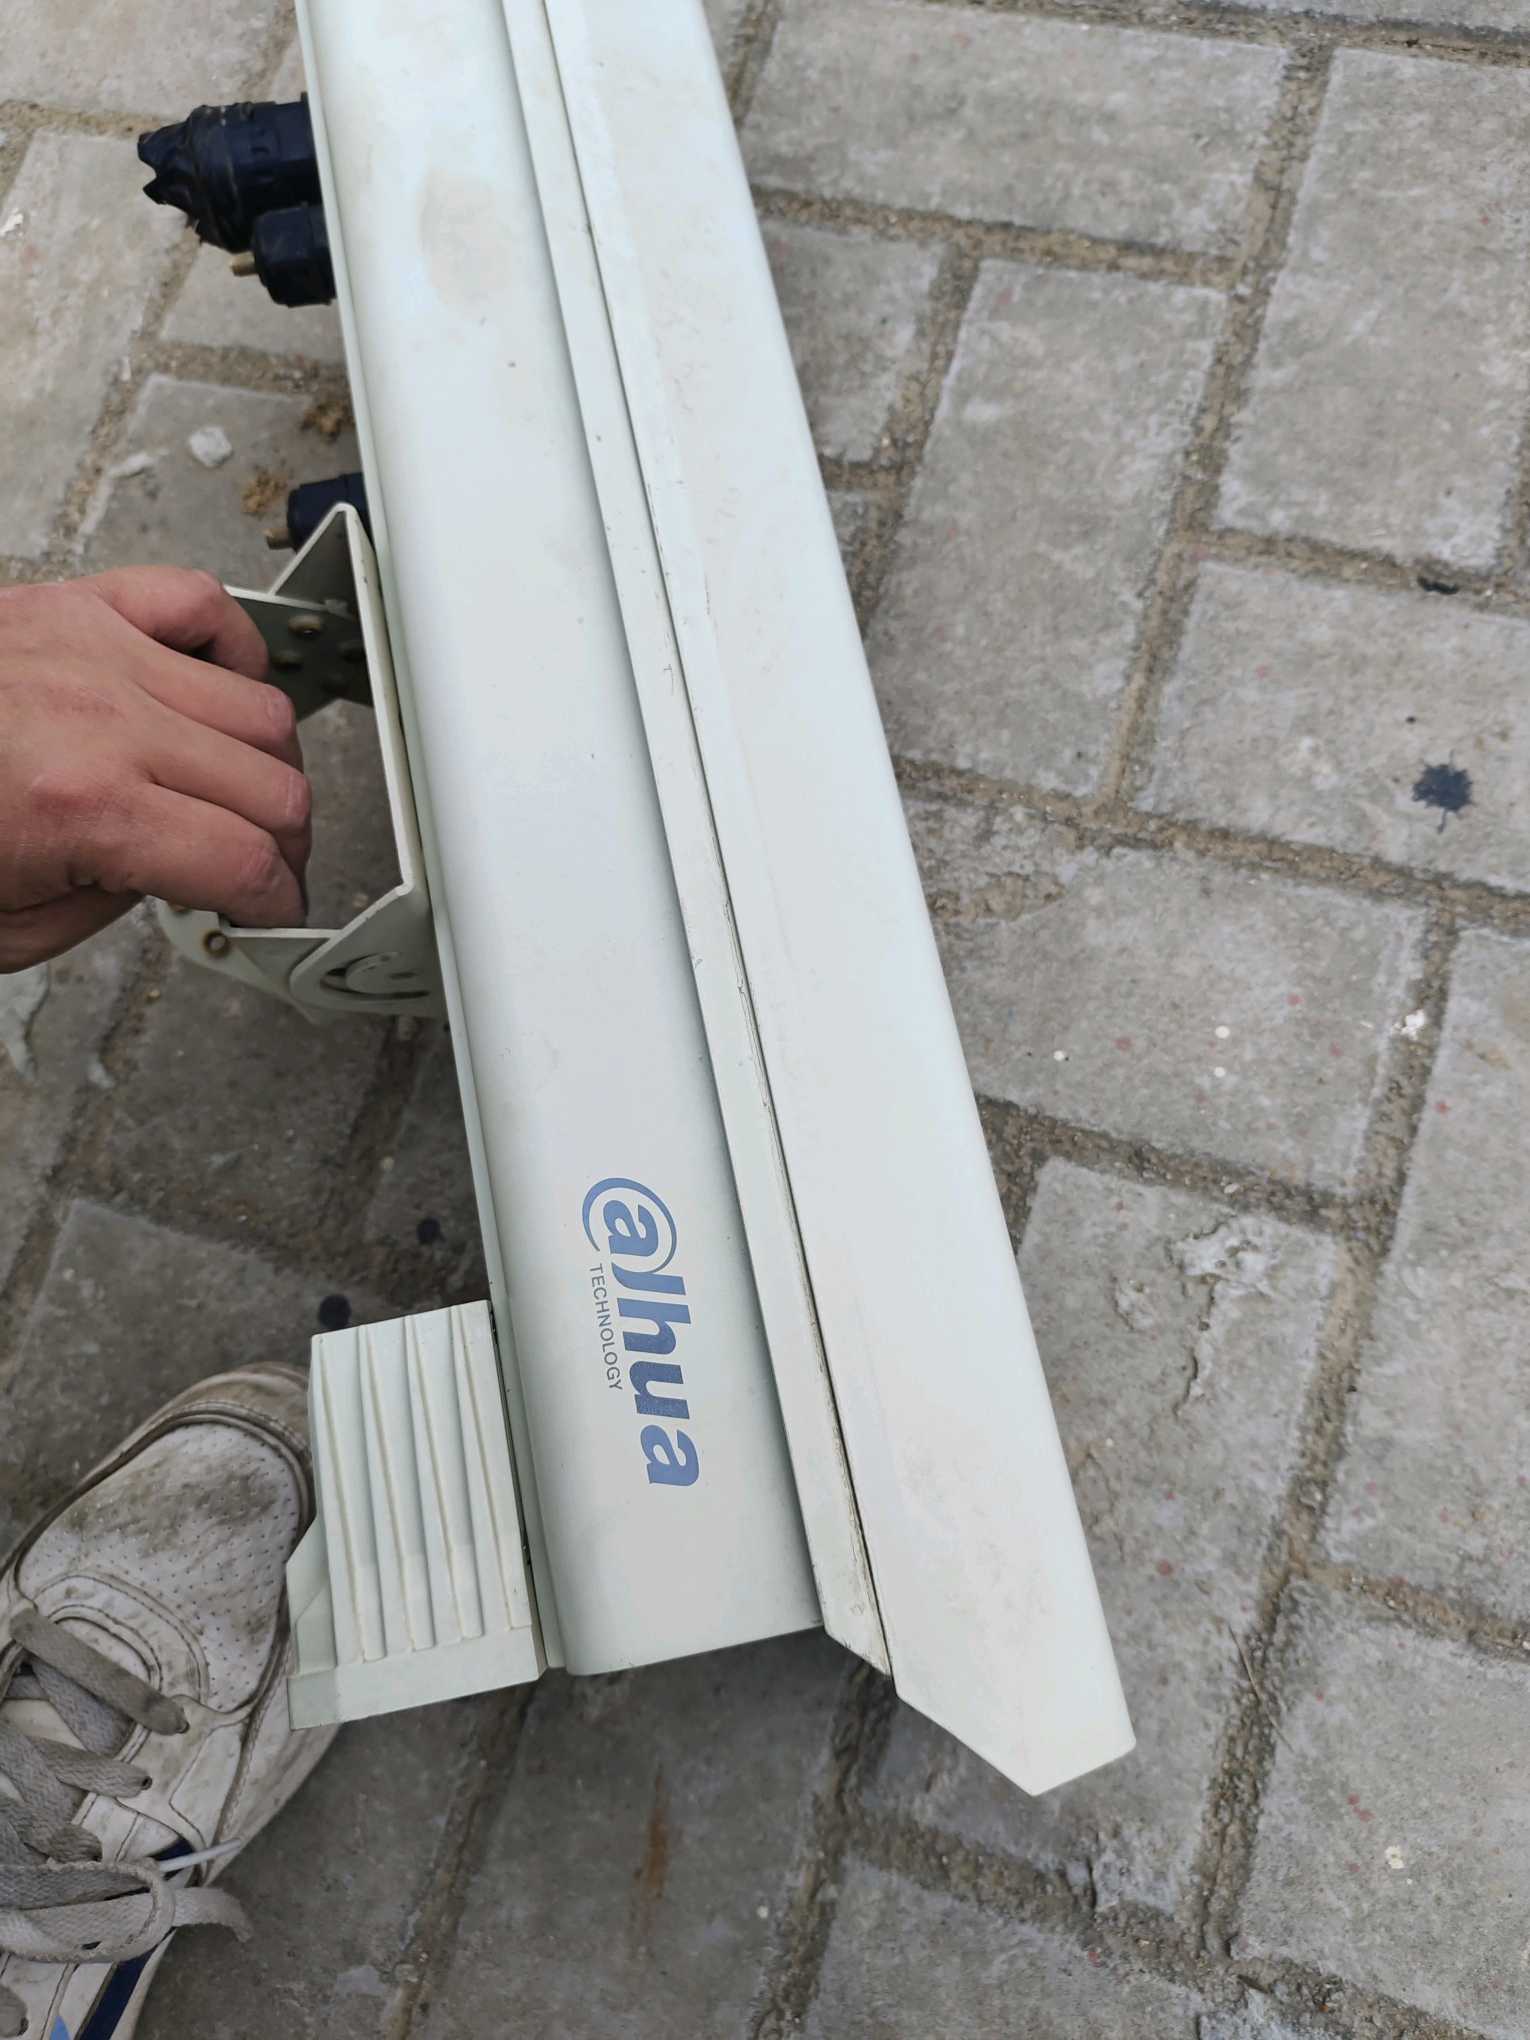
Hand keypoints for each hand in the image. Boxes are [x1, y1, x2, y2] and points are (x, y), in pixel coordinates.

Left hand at [0, 567, 310, 972]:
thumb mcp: (10, 925)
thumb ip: (119, 896)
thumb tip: (189, 874)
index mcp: (82, 808)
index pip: (243, 861)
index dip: (276, 903)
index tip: (272, 912)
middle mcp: (100, 720)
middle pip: (274, 788)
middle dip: (286, 847)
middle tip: (265, 870)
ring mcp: (95, 652)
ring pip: (261, 708)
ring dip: (272, 766)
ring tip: (244, 795)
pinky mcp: (76, 605)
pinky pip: (198, 604)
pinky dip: (232, 649)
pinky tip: (219, 691)